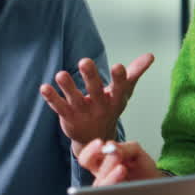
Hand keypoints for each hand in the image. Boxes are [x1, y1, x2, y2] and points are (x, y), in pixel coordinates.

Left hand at [40, 52, 154, 147]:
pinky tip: (44, 87)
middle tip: (84, 61)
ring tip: (60, 74)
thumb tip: (151, 55)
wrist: (96, 139)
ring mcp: (83, 113)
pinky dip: (52, 98)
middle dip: (90, 77)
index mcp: (115, 98)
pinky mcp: (68, 117)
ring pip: (75, 99)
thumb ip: (135, 72)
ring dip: (68, 87)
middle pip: (96, 91)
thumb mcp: (124, 92)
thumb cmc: (111, 108)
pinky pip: (59, 107)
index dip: (119, 78)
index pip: (120, 87)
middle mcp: (100, 106)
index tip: (118, 66)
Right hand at [75, 139, 164, 185]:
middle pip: (93, 178)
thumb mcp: (135, 152)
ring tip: (122, 168)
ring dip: (110, 177)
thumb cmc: (142, 170)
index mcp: (102, 165)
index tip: (100, 143)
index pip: (86, 159)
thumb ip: (124, 147)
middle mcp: (101, 178)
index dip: (90, 151)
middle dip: (105, 163)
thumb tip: (110, 146)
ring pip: (99, 188)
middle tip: (117, 155)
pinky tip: (127, 186)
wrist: (156, 186)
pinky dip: (117, 191)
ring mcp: (107, 192)